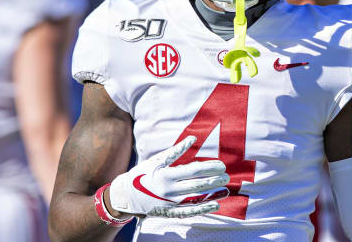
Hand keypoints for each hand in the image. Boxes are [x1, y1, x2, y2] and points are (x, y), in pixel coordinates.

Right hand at [109, 136, 229, 217]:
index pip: (193, 170)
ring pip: (196, 198)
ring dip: (212, 193)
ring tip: (226, 189)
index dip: (209, 167)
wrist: (124, 196)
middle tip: (227, 175)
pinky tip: (215, 204)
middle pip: (197, 184)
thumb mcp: (156, 160)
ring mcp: (170, 202)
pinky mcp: (169, 212)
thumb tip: (192, 138)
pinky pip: (189, 211)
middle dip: (214, 180)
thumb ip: (176, 151)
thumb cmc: (142, 174)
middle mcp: (169, 189)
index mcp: (166, 174)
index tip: (222, 165)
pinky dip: (203, 208)